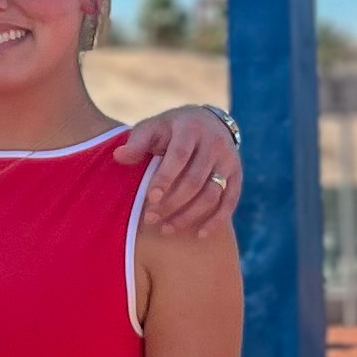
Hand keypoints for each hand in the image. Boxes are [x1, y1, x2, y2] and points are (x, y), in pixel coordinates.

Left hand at [118, 105, 242, 237]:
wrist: (208, 122)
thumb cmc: (171, 130)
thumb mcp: (153, 127)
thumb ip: (137, 142)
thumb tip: (119, 157)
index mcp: (191, 128)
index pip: (179, 155)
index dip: (165, 178)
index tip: (150, 199)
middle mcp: (214, 143)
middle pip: (195, 180)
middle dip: (172, 203)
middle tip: (150, 219)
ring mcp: (229, 160)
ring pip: (212, 194)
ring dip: (189, 216)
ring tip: (166, 229)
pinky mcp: (237, 175)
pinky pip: (230, 202)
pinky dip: (216, 220)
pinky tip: (199, 235)